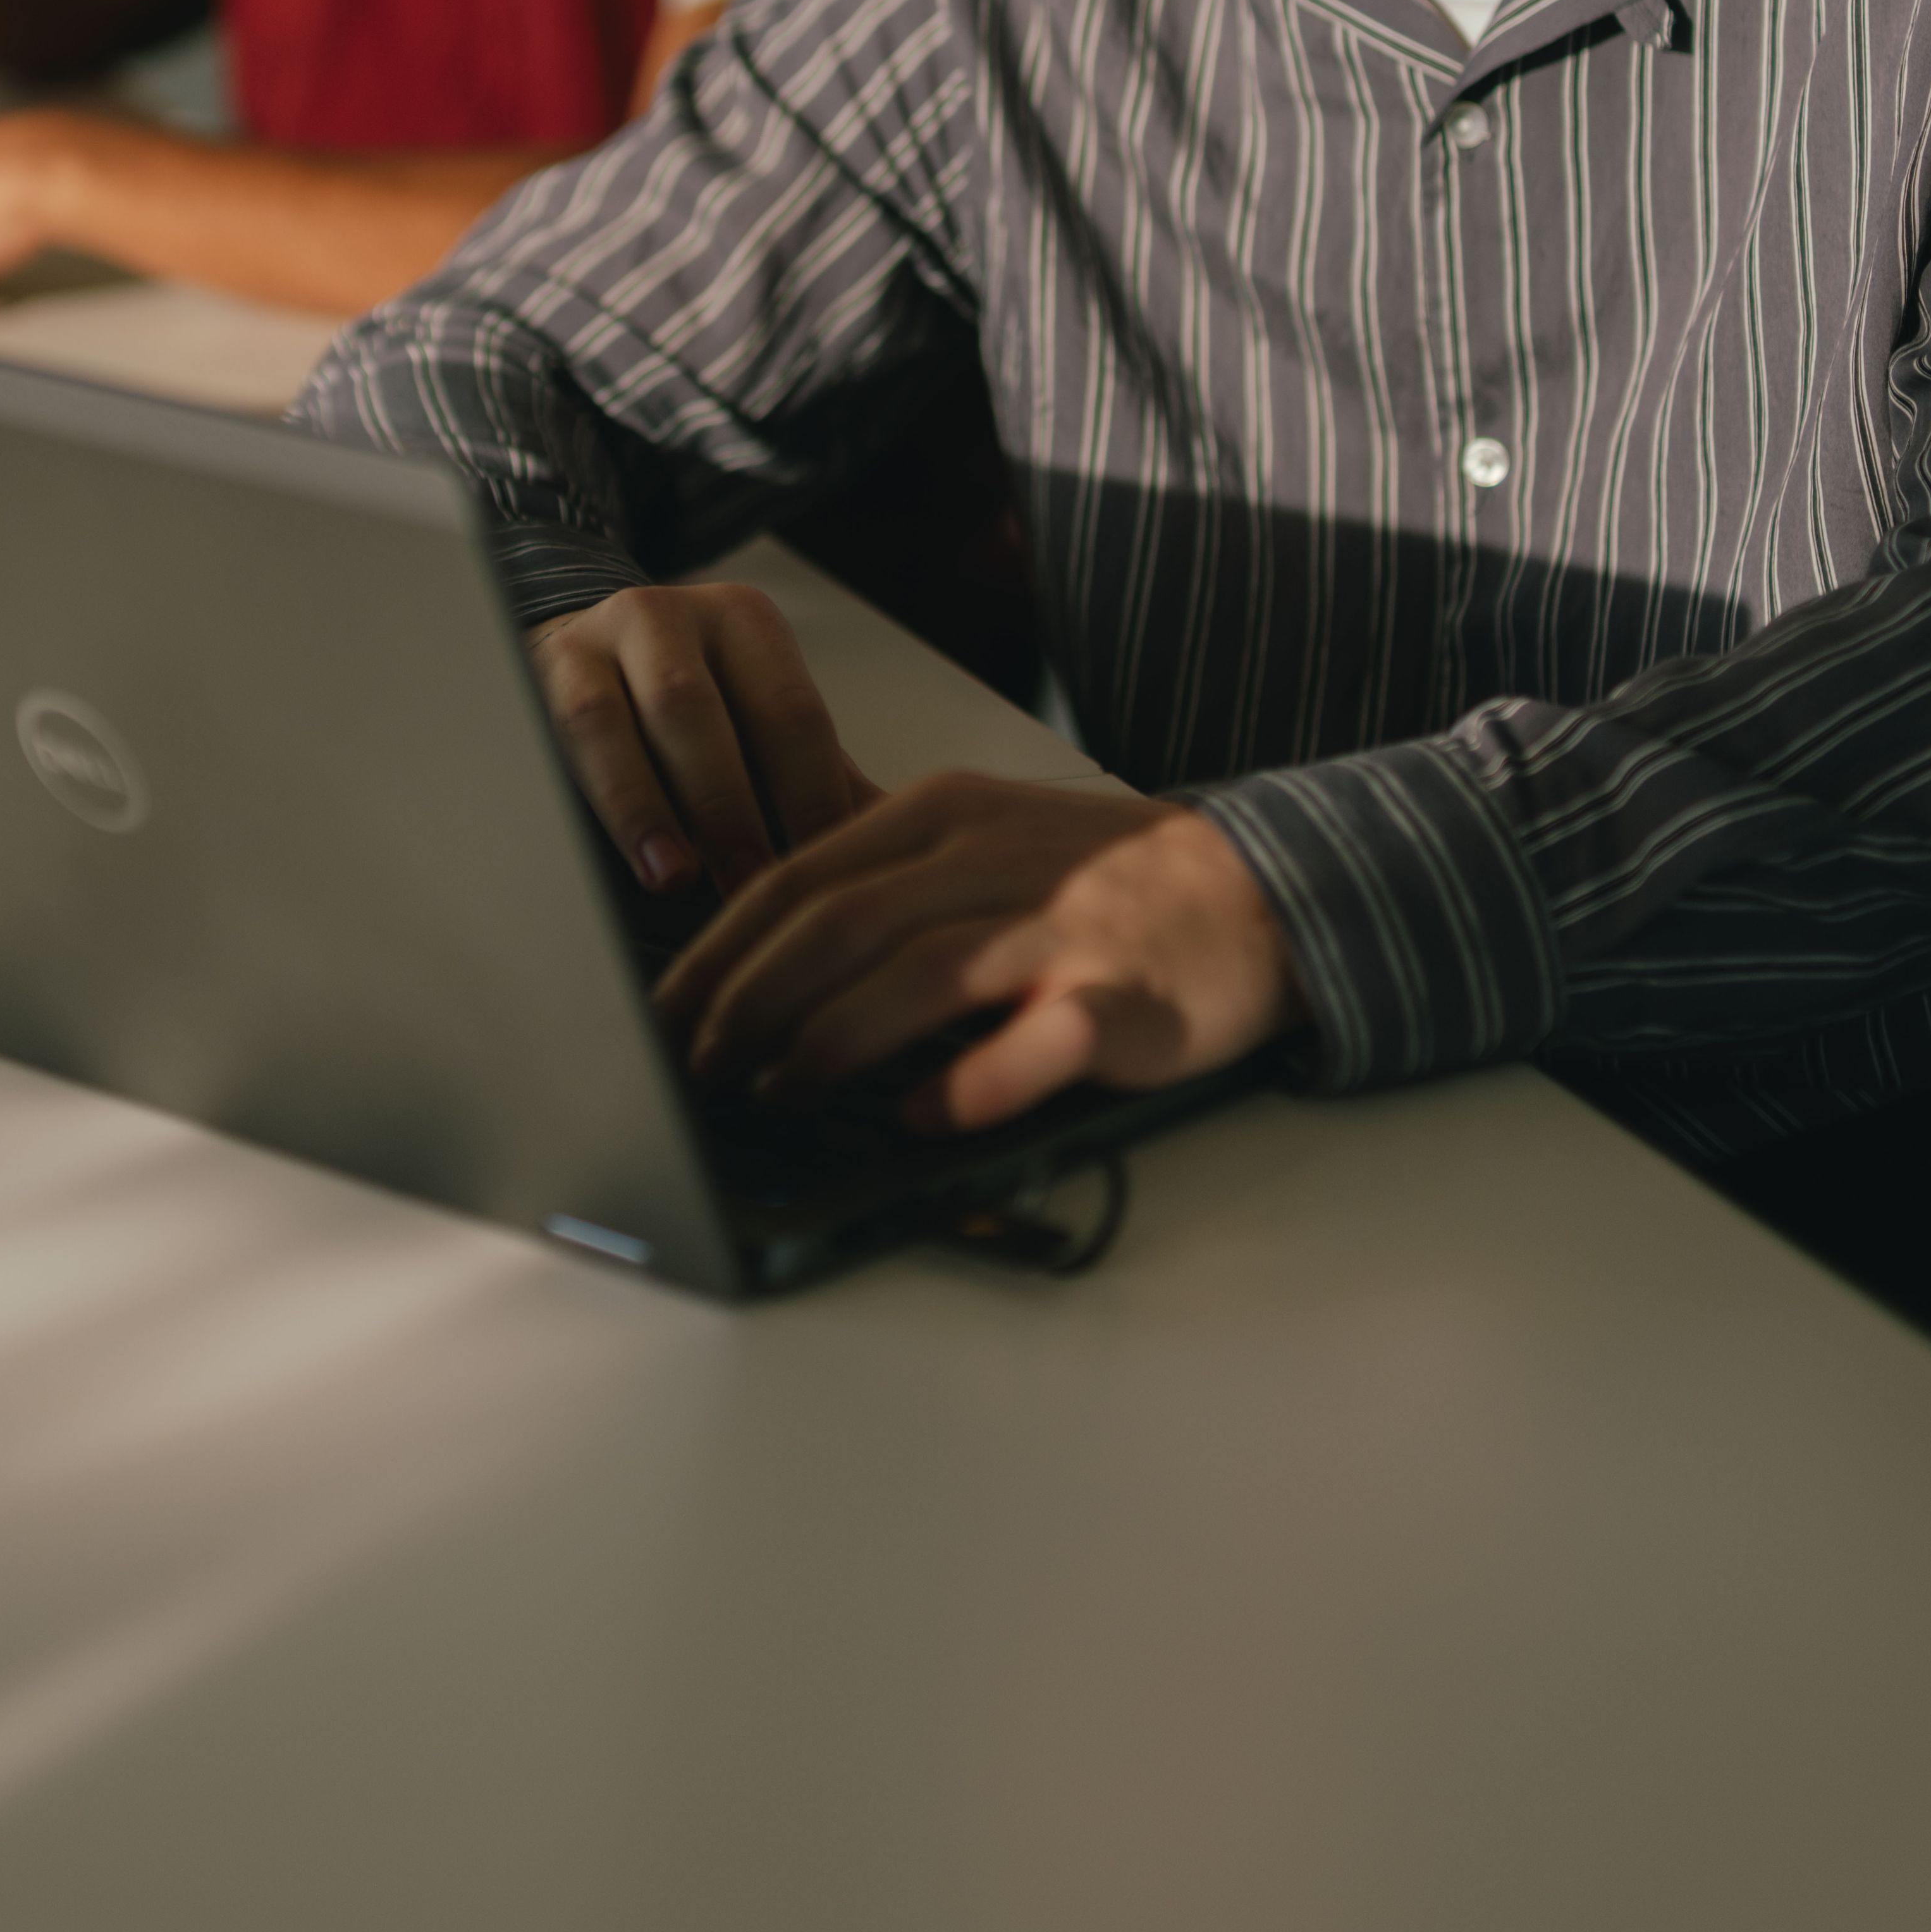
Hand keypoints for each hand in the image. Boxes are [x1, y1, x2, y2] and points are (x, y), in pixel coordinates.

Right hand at [529, 581, 879, 901]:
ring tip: (680, 880)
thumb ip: (816, 783)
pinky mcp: (549, 665)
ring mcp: (605, 634)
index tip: (829, 877)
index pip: (791, 714)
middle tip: (755, 892)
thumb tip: (893, 856)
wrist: (575, 647)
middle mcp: (676, 615)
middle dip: (732, 811)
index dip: (811, 798)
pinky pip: (581, 731)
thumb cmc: (684, 710)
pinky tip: (632, 855)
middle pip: (707, 713)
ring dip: (657, 807)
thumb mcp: (752, 729)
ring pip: (631, 719)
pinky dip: (612, 800)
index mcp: (746, 625)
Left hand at [656, 775, 1298, 1135]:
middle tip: (700, 1069)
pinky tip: (915, 1117)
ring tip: (777, 1095)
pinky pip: (1028, 1046)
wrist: (1264, 890)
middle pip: (837, 924)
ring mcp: (1062, 926)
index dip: (719, 951)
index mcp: (945, 814)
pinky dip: (963, 1085)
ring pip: (915, 975)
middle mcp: (994, 857)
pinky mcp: (1120, 997)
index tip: (666, 1012)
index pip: (799, 878)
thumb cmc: (1104, 882)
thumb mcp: (984, 841)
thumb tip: (757, 954)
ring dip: (828, 1044)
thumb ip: (884, 884)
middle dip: (748, 1005)